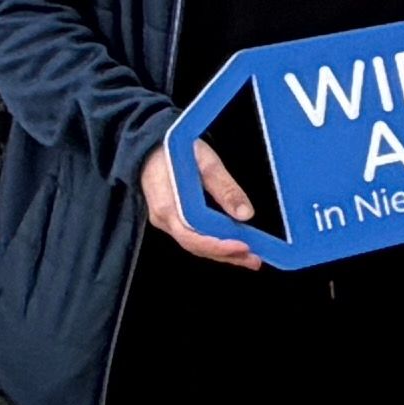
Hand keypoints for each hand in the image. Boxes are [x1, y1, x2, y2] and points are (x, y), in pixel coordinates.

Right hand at [141, 138, 271, 270]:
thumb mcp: (204, 161)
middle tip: (254, 259)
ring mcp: (166, 221)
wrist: (150, 145)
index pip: (192, 236)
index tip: (243, 246)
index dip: (218, 245)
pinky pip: (193, 236)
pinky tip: (231, 246)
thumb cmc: (174, 149)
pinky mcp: (172, 219)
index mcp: (166, 205)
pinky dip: (214, 243)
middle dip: (226, 255)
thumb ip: (225, 188)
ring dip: (222, 253)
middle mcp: (163, 219)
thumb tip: (245, 214)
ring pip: (195, 244)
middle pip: (196, 245)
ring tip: (249, 257)